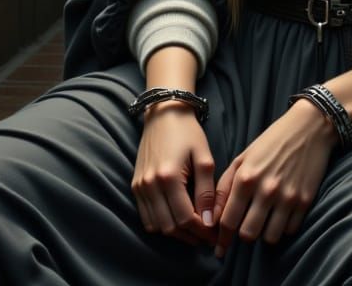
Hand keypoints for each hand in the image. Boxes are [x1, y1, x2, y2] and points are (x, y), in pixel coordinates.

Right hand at [132, 101, 218, 247]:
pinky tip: (177, 219)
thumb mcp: (204, 158)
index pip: (185, 218)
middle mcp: (149, 185)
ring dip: (176, 233)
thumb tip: (208, 222)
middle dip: (190, 236)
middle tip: (207, 236)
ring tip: (194, 231)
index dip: (202, 231)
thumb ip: (206, 191)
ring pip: (156, 226)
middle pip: (169, 227)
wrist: (164, 113)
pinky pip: (146, 217)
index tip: (215, 234)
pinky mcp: (135, 185)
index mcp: (168, 177)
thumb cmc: (188, 133)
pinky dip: (161, 224)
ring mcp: (139, 186)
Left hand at [212, 99, 337, 259]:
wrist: (309, 127)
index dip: (221, 239)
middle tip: (245, 227)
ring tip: (265, 220)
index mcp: (246, 178)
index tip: (220, 249)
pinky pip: (290, 230)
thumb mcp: (243, 158)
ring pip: (270, 238)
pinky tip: (281, 213)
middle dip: (243, 235)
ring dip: (264, 232)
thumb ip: (225, 187)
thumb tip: (213, 217)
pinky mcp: (305, 201)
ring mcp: (287, 197)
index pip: (228, 221)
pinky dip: (284, 227)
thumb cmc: (272, 141)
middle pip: (248, 234)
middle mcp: (266, 190)